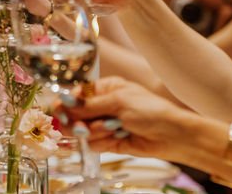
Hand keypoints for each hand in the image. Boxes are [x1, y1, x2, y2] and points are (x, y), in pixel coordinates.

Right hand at [60, 76, 201, 161]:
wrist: (171, 135)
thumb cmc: (150, 110)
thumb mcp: (119, 101)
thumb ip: (90, 105)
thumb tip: (66, 103)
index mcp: (106, 88)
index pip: (78, 94)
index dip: (67, 103)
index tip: (60, 110)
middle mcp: (104, 105)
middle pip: (76, 114)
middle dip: (79, 121)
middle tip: (82, 126)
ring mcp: (106, 124)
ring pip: (83, 131)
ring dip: (97, 132)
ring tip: (115, 129)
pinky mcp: (110, 142)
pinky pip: (94, 144)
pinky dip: (103, 142)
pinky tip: (118, 137)